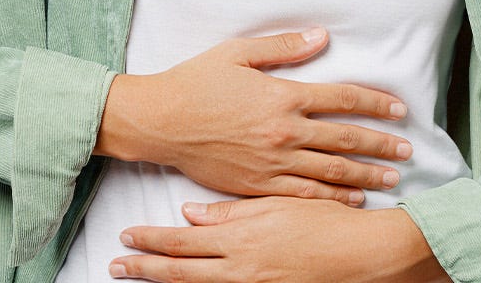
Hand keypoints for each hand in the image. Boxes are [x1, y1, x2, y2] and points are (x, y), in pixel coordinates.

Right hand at [95, 28, 413, 205]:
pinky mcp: (257, 184)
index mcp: (282, 96)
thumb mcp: (238, 53)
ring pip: (330, 172)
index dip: (375, 104)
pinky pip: (303, 194)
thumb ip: (284, 47)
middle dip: (381, 145)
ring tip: (390, 178)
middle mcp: (283, 132)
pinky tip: (351, 199)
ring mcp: (272, 162)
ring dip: (365, 175)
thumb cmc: (196, 82)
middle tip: (407, 151)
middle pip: (345, 139)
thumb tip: (322, 37)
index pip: (342, 100)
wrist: (159, 122)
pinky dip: (331, 197)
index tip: (398, 111)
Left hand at [110, 196, 449, 281]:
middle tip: (116, 264)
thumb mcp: (278, 204)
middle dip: (145, 268)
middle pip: (181, 271)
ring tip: (137, 276)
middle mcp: (241, 269)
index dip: (152, 241)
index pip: (184, 241)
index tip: (126, 237)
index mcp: (242, 237)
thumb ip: (231, 211)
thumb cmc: (325, 220)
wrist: (364, 254)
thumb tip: (191, 213)